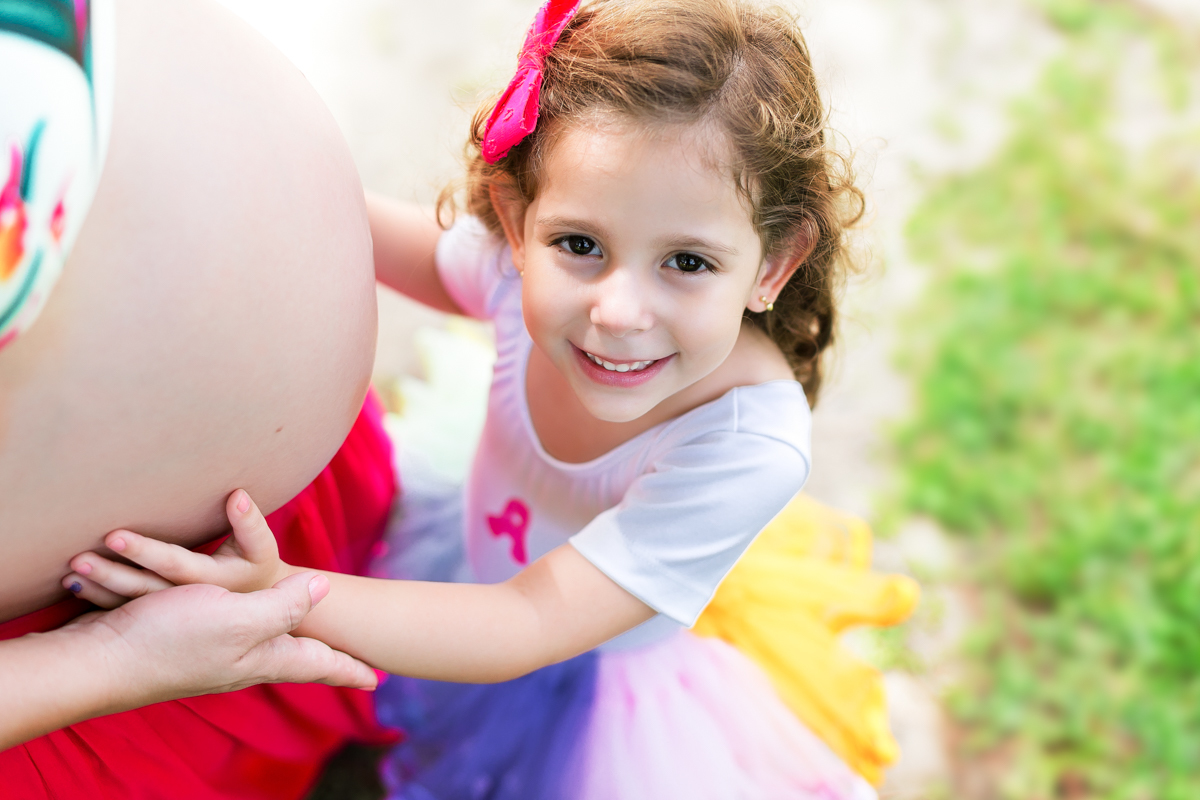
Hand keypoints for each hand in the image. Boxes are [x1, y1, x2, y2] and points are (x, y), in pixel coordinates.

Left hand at [63, 489, 290, 607]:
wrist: (259, 614)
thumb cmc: (256, 567)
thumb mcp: (260, 548)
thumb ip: (249, 523)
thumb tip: (236, 495)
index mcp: (215, 582)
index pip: (177, 565)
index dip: (146, 552)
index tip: (114, 536)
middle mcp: (190, 602)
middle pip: (146, 587)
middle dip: (110, 572)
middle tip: (78, 556)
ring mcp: (173, 615)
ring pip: (132, 603)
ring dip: (99, 586)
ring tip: (71, 570)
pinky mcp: (159, 619)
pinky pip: (124, 611)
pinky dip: (98, 598)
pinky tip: (74, 584)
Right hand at [85, 572, 377, 697]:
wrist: (99, 659)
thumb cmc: (170, 640)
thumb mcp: (238, 620)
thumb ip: (283, 606)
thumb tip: (325, 589)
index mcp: (262, 655)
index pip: (317, 663)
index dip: (349, 668)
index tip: (379, 679)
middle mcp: (243, 658)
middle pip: (295, 657)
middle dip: (324, 660)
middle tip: (352, 665)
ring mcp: (214, 652)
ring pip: (263, 643)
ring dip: (290, 640)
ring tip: (311, 646)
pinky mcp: (185, 637)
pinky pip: (228, 628)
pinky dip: (246, 623)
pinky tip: (242, 624)